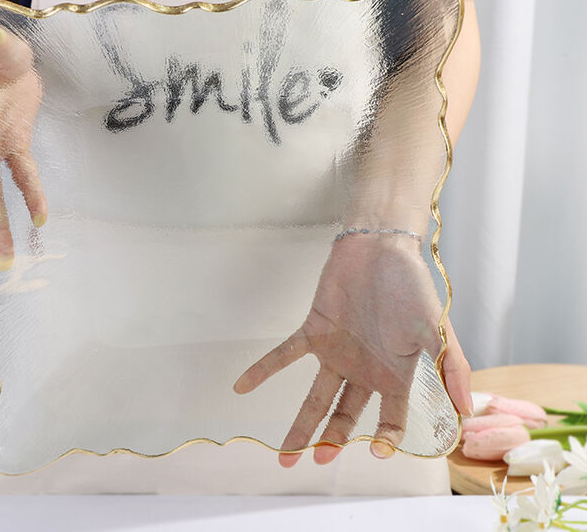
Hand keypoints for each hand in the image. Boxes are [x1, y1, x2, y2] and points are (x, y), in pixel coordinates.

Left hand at [233, 231, 471, 466]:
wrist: (380, 246)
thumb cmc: (412, 285)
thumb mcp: (437, 327)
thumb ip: (450, 369)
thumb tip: (466, 414)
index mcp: (396, 375)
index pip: (391, 418)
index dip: (385, 438)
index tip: (376, 452)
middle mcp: (365, 370)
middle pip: (345, 415)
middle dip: (331, 440)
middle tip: (315, 460)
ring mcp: (338, 353)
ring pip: (316, 397)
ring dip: (300, 425)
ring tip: (284, 455)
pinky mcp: (315, 332)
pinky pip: (285, 355)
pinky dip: (264, 370)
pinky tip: (241, 387)